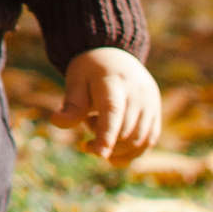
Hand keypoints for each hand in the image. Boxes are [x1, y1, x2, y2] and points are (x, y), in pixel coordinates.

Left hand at [52, 47, 161, 164]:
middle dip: (105, 144)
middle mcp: (138, 93)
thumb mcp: (76, 82)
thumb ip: (71, 105)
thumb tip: (56, 121)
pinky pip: (149, 140)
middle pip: (126, 130)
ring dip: (118, 151)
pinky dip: (133, 153)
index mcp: (114, 82)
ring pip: (140, 140)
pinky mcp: (156, 112)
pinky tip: (114, 156)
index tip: (99, 154)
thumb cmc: (90, 72)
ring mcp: (151, 103)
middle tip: (85, 140)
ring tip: (98, 138)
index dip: (107, 134)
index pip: (113, 111)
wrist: (115, 56)